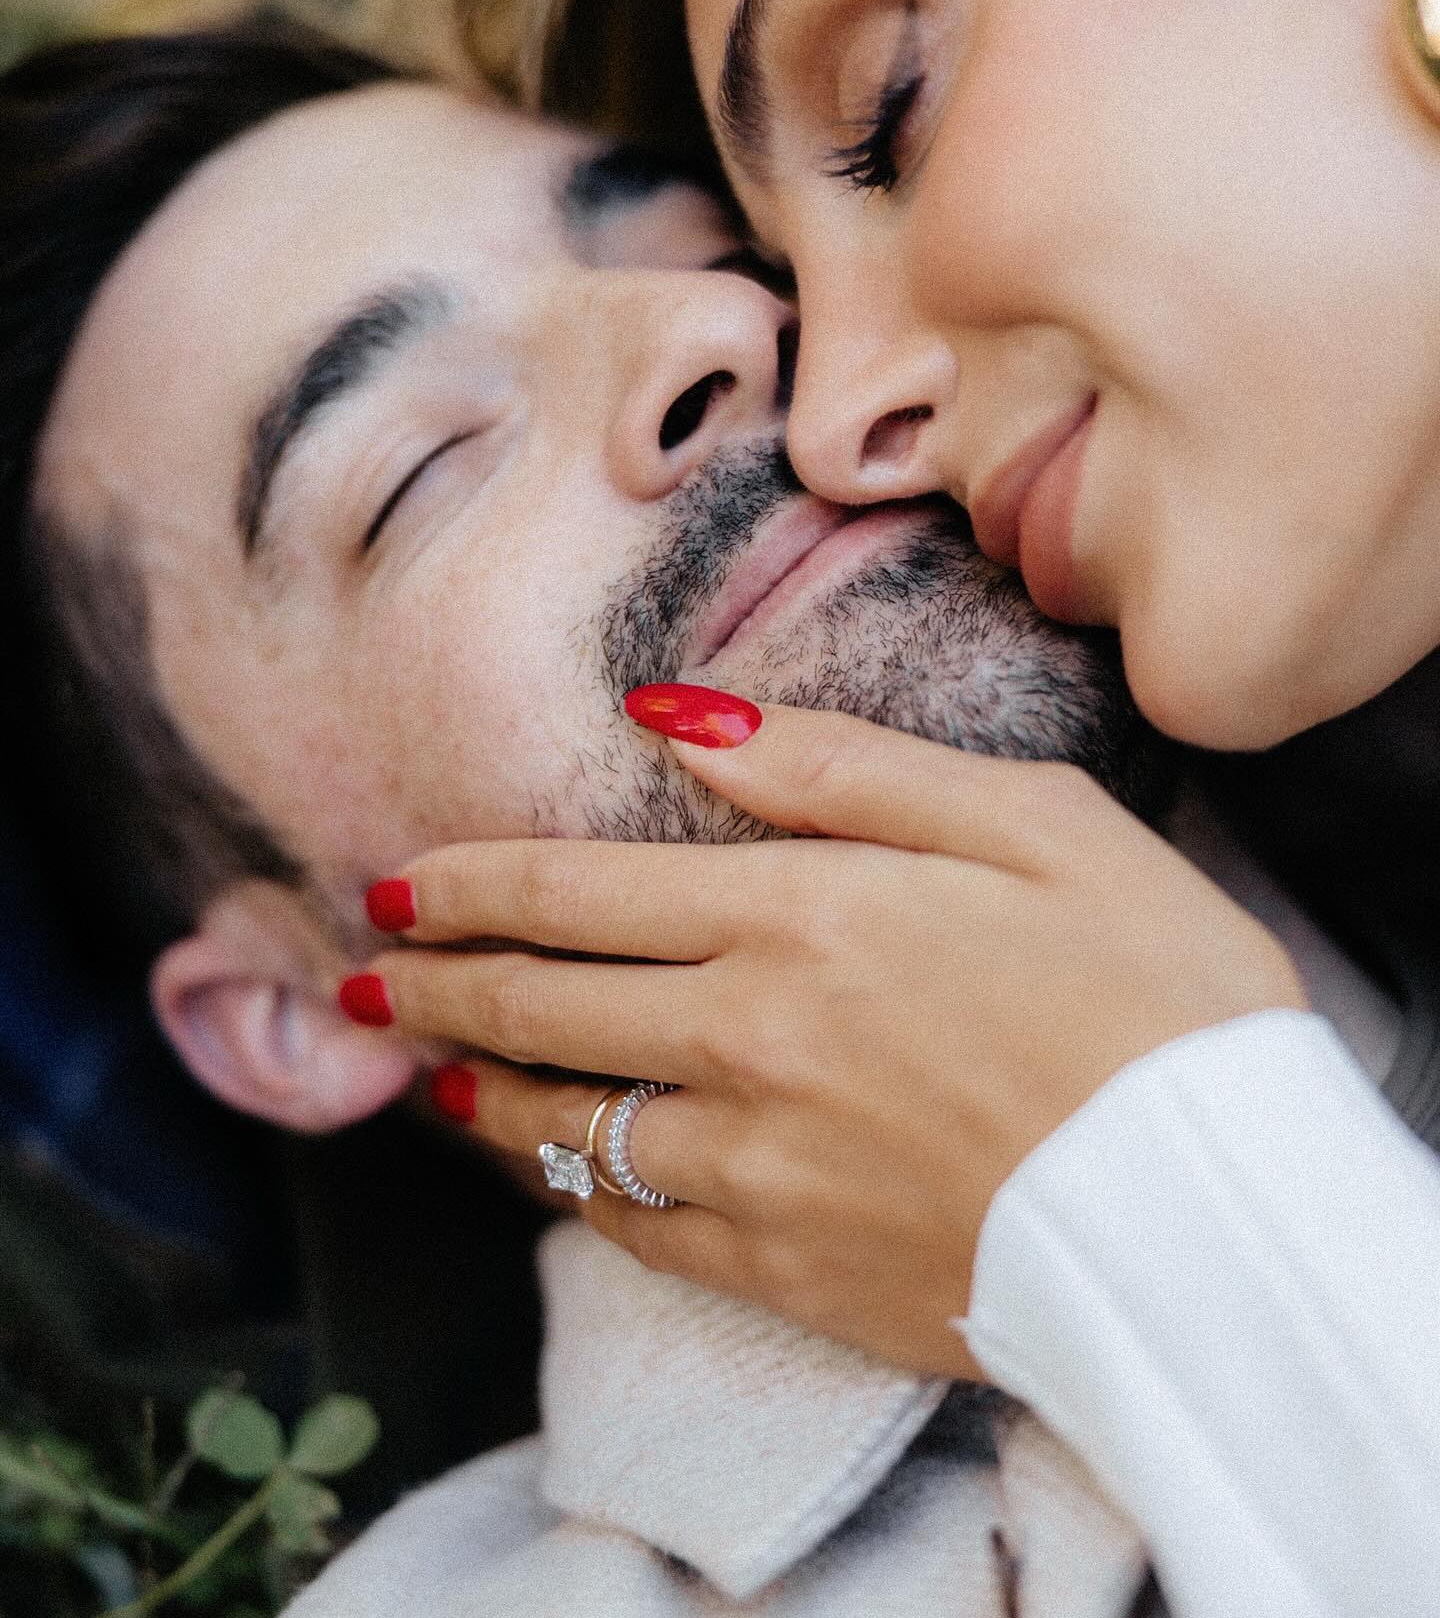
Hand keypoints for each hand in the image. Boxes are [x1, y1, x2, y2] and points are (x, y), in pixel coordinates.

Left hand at [344, 696, 1304, 1376]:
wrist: (1212, 1218)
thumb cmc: (1151, 995)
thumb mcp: (1030, 822)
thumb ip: (842, 767)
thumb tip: (684, 714)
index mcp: (801, 912)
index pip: (575, 888)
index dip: (468, 886)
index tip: (394, 887)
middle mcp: (748, 1037)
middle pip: (537, 1007)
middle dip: (429, 988)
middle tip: (360, 980)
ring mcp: (755, 1165)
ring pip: (563, 1125)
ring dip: (476, 1094)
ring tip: (424, 1077)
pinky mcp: (784, 1269)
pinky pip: (634, 1230)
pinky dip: (572, 1192)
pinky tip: (552, 1174)